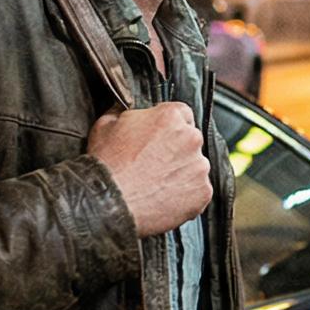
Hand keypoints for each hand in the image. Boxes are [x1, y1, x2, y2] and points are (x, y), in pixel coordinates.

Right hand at [87, 103, 210, 236]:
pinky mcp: (203, 192)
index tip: (160, 140)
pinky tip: (164, 198)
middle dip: (176, 150)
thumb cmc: (105, 164)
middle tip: (155, 165)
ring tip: (156, 185)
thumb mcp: (106, 125)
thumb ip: (121, 112)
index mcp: (170, 116)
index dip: (170, 128)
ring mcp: (200, 166)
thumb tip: (121, 106)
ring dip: (182, 173)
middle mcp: (191, 138)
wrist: (109, 203)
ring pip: (196, 167)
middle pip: (191, 140)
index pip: (183, 114)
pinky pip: (198, 191)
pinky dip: (186, 196)